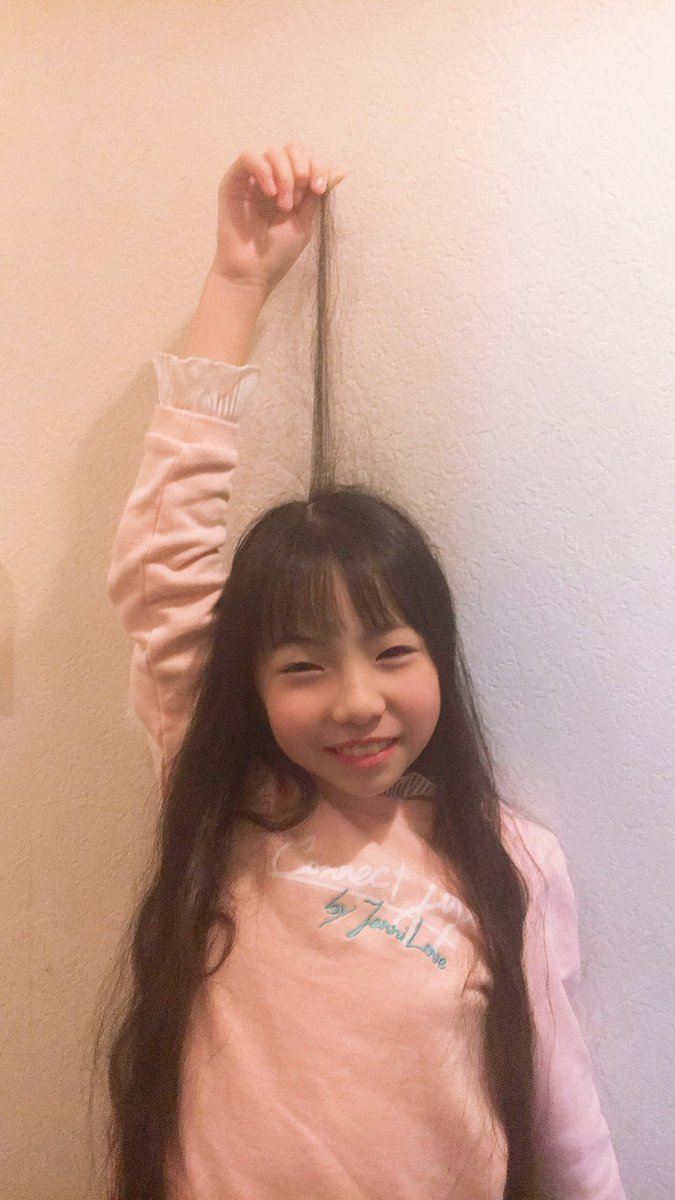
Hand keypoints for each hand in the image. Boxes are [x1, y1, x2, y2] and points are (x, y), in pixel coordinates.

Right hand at [210, 141, 345, 294]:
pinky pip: (248, 157)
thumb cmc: (278, 254)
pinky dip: (264, 170)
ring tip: (284, 205)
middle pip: (291, 148)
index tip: (318, 190)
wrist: (252, 274)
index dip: (316, 167)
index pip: (305, 157)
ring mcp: (251, 179)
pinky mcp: (232, 182)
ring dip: (285, 176)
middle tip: (299, 198)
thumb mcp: (305, 221)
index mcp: (289, 186)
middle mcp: (271, 178)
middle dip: (301, 168)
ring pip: (272, 151)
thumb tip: (339, 170)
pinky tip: (270, 193)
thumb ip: (318, 194)